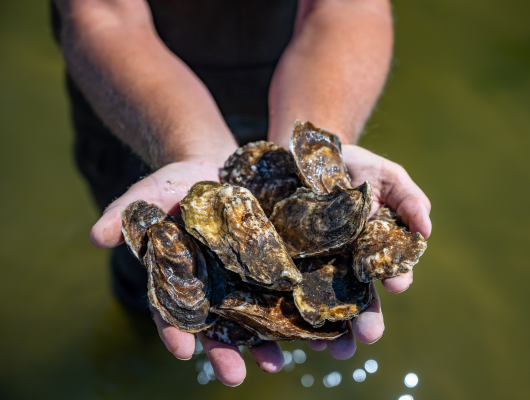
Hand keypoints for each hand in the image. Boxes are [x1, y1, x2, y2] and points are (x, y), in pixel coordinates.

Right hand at [90, 160, 284, 385]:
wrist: (215, 166)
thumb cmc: (175, 184)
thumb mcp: (148, 195)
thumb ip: (123, 216)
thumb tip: (95, 236)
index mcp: (178, 278)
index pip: (172, 311)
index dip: (175, 330)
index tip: (182, 349)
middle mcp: (210, 286)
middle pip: (216, 325)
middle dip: (225, 352)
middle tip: (234, 376)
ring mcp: (241, 277)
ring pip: (252, 316)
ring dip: (264, 342)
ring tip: (277, 364)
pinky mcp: (268, 264)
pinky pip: (281, 289)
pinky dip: (292, 309)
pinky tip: (307, 328)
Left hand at [306, 145, 431, 353]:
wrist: (310, 157)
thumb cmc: (357, 167)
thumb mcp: (389, 177)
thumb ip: (410, 201)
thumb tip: (426, 231)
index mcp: (376, 248)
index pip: (390, 270)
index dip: (395, 277)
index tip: (396, 283)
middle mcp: (349, 264)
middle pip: (360, 297)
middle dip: (366, 318)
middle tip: (368, 335)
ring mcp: (319, 265)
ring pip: (327, 302)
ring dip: (332, 328)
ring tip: (331, 346)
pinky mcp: (290, 261)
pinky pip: (293, 289)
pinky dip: (295, 310)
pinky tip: (296, 328)